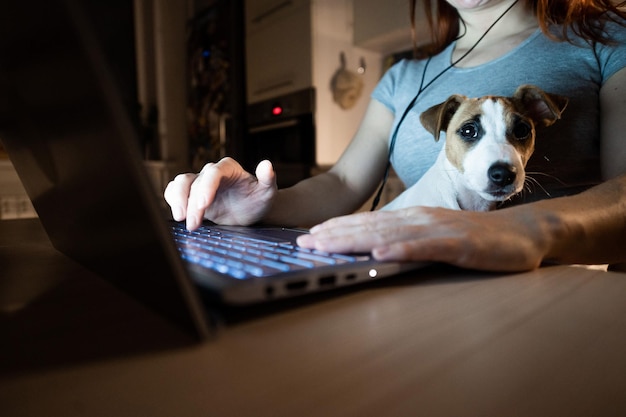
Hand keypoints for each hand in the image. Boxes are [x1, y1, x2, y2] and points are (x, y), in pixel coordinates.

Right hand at [164, 157, 277, 229]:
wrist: (251, 212)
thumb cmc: (258, 199)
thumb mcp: (267, 191)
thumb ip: (267, 178)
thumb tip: (267, 165)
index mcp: (229, 168)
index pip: (213, 173)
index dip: (206, 187)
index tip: (204, 204)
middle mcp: (212, 173)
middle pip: (193, 181)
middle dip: (190, 202)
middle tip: (192, 222)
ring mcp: (200, 184)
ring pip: (180, 183)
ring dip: (178, 201)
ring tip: (182, 219)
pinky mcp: (192, 196)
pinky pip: (175, 191)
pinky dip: (172, 200)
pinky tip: (178, 214)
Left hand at [297, 206, 549, 271]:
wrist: (523, 232)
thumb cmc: (478, 238)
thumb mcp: (436, 238)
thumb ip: (409, 240)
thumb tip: (378, 249)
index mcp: (413, 217)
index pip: (368, 222)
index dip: (338, 228)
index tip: (310, 235)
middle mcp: (420, 218)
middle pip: (370, 226)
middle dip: (334, 234)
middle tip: (303, 243)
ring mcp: (438, 229)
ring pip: (389, 234)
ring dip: (355, 240)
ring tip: (326, 246)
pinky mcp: (459, 244)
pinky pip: (425, 247)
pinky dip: (401, 250)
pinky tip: (380, 254)